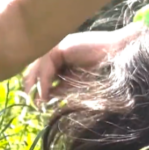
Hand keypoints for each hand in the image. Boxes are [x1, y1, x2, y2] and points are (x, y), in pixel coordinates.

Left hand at [23, 24, 141, 102]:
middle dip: (31, 87)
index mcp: (58, 58)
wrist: (118, 55)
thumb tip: (41, 99)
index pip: (38, 72)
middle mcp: (55, 50)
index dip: (34, 87)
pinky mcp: (60, 46)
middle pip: (33, 68)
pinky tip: (45, 94)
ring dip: (37, 86)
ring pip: (37, 66)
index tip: (36, 104)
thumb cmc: (100, 70)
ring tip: (39, 102)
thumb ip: (59, 89)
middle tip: (32, 104)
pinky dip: (44, 81)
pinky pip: (46, 65)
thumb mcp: (74, 84)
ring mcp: (56, 45)